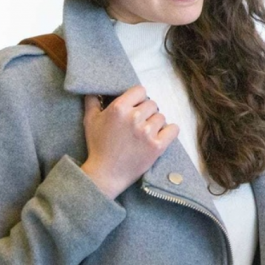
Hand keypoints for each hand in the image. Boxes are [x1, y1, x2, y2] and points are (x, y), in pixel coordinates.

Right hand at [80, 85, 178, 199]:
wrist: (106, 174)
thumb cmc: (98, 146)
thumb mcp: (90, 121)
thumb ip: (92, 101)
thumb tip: (94, 90)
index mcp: (119, 108)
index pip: (140, 90)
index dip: (138, 98)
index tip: (135, 107)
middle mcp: (134, 118)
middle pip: (152, 104)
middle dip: (146, 112)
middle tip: (139, 123)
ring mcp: (147, 132)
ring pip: (162, 117)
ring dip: (156, 123)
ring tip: (145, 133)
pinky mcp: (157, 146)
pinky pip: (173, 129)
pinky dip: (169, 132)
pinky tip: (161, 136)